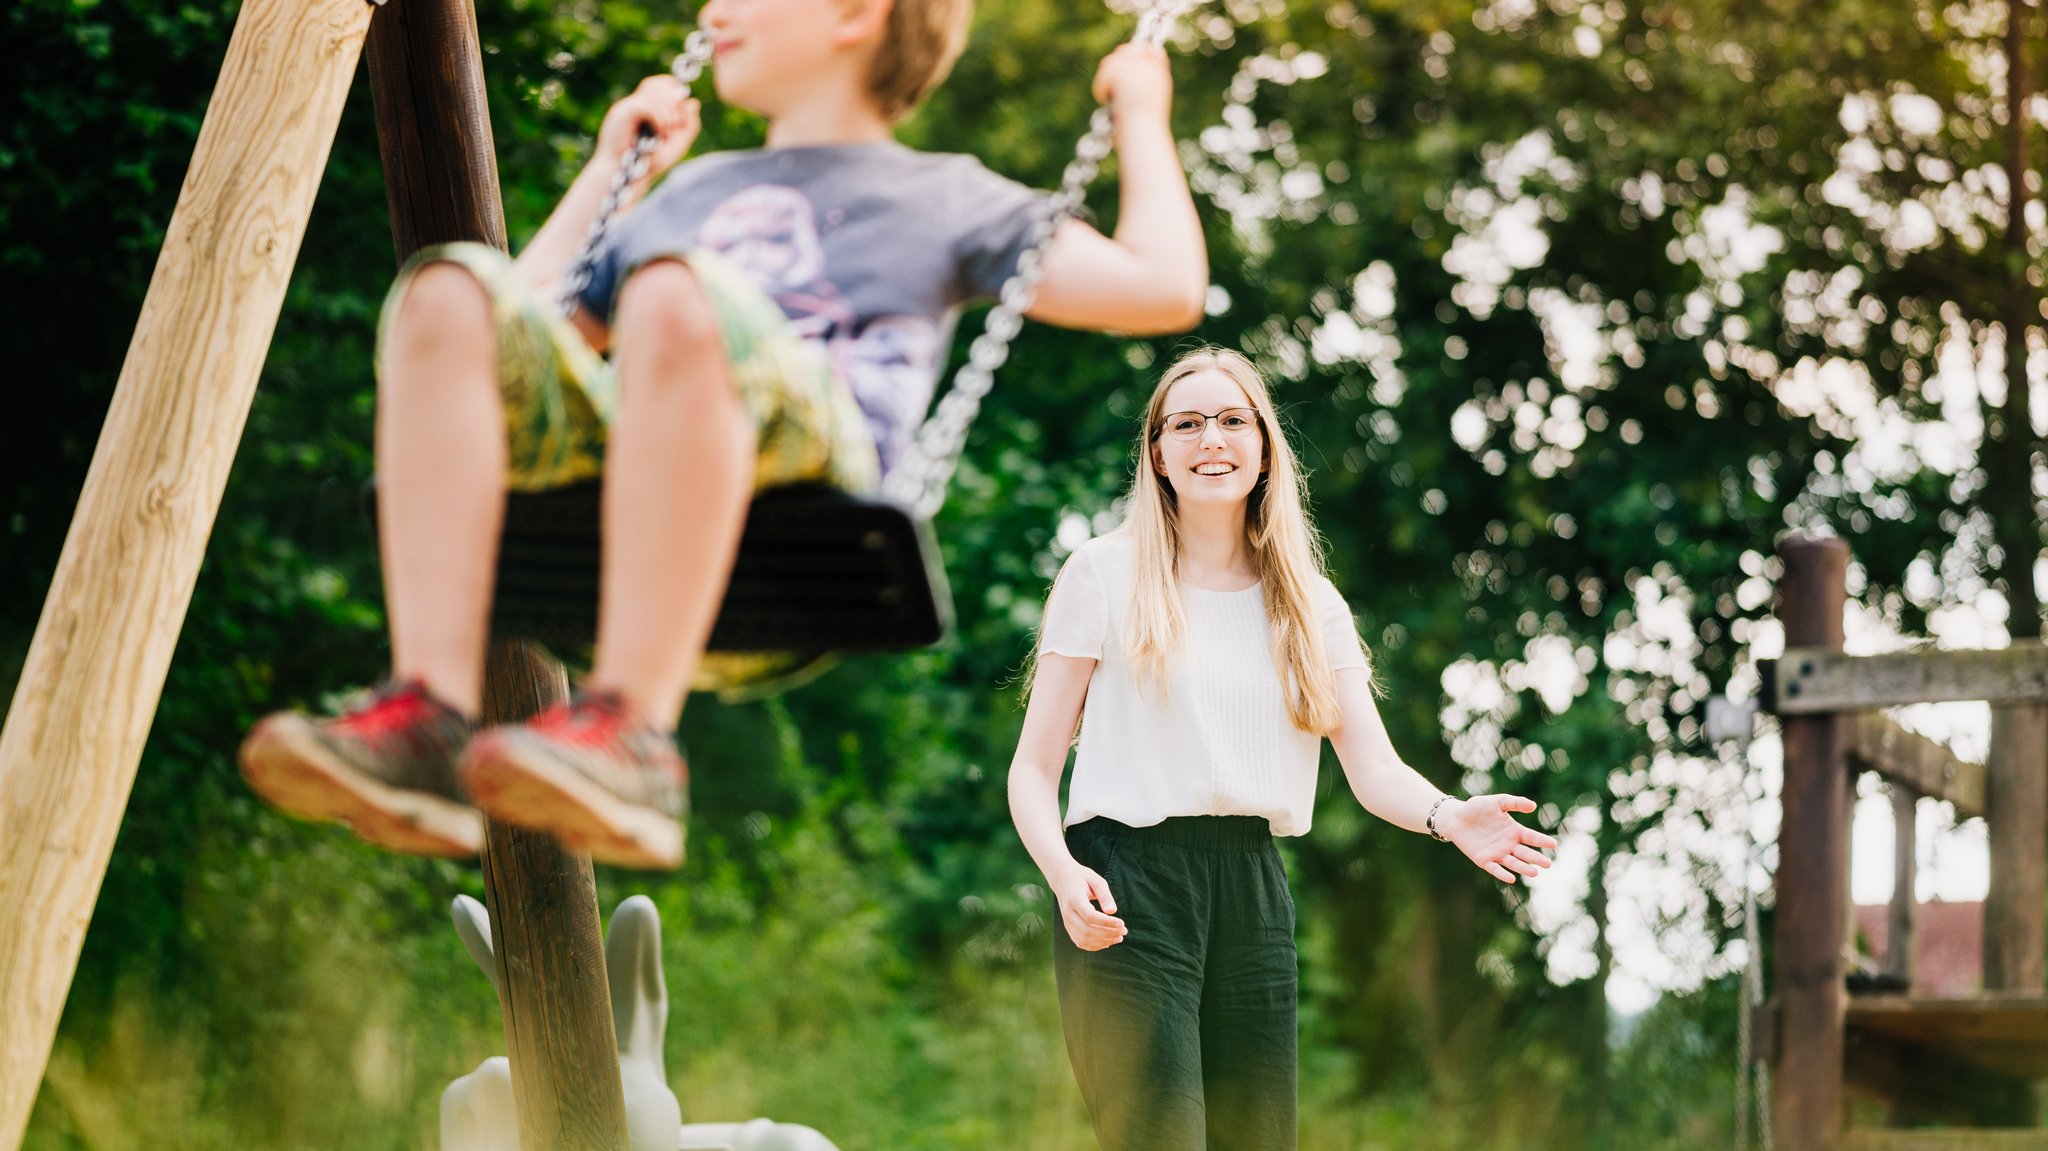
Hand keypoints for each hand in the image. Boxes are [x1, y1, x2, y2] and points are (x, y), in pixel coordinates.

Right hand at [595, 75, 701, 187]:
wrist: (627, 177)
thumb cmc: (649, 163)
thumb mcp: (677, 144)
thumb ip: (688, 124)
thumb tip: (692, 102)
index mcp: (645, 108)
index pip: (660, 84)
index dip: (674, 91)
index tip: (681, 113)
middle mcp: (634, 104)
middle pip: (657, 84)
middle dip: (674, 103)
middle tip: (676, 126)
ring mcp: (627, 106)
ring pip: (654, 93)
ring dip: (669, 114)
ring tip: (666, 134)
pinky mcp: (622, 113)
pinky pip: (647, 105)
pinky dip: (659, 118)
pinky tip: (659, 133)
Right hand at [1051, 860, 1126, 950]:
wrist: (1062, 880)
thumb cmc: (1082, 878)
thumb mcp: (1096, 880)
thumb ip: (1105, 895)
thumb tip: (1113, 911)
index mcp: (1074, 899)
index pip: (1090, 916)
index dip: (1107, 922)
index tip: (1122, 923)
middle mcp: (1068, 913)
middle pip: (1087, 930)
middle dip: (1108, 933)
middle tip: (1124, 930)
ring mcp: (1067, 922)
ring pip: (1083, 939)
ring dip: (1103, 941)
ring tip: (1119, 937)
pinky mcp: (1068, 928)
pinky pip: (1080, 942)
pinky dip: (1095, 946)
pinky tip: (1108, 942)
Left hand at [1092, 43, 1172, 130]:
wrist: (1144, 136)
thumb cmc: (1143, 131)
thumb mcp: (1147, 105)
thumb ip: (1141, 87)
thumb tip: (1123, 79)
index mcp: (1160, 74)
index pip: (1146, 49)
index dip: (1131, 54)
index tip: (1120, 64)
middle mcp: (1151, 66)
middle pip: (1125, 51)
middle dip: (1113, 66)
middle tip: (1107, 84)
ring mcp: (1138, 67)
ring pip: (1110, 62)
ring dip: (1105, 81)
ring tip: (1109, 99)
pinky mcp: (1123, 71)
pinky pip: (1104, 74)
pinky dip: (1101, 89)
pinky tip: (1106, 101)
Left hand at [1439, 795, 1557, 884]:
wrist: (1456, 817)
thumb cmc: (1476, 808)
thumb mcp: (1496, 802)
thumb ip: (1514, 803)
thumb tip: (1533, 805)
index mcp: (1514, 830)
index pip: (1531, 837)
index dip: (1542, 841)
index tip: (1554, 844)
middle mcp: (1508, 844)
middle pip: (1525, 853)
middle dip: (1536, 858)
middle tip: (1548, 864)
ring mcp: (1497, 853)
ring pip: (1513, 863)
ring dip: (1523, 868)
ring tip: (1535, 873)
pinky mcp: (1484, 860)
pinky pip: (1495, 869)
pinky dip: (1502, 874)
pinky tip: (1511, 878)